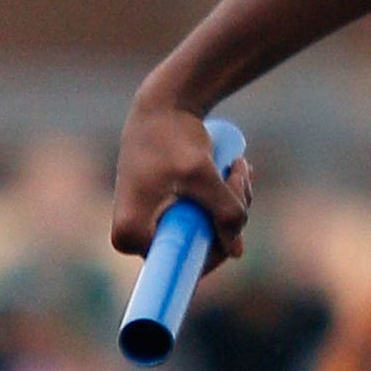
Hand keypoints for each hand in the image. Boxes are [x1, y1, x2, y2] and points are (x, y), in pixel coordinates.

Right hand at [110, 94, 252, 270]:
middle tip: (239, 175)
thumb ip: (225, 211)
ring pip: (208, 229)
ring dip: (232, 201)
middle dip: (229, 216)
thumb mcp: (201, 174)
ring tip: (236, 165)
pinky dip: (224, 196)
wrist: (162, 105)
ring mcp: (153, 223)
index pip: (181, 265)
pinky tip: (234, 169)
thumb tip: (236, 252)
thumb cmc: (172, 136)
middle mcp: (136, 236)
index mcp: (131, 235)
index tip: (237, 234)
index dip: (215, 252)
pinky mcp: (168, 211)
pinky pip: (205, 216)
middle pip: (198, 245)